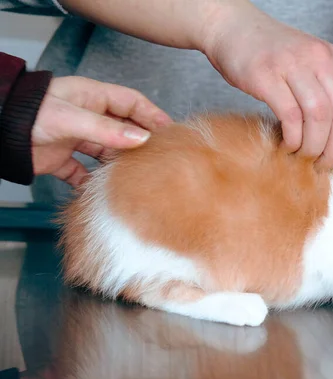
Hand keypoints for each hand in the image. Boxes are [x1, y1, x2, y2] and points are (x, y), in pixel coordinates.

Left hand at [32, 76, 171, 185]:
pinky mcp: (61, 160)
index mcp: (92, 97)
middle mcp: (87, 117)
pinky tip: (103, 191)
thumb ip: (107, 129)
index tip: (169, 131)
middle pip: (122, 129)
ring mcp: (75, 138)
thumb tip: (141, 138)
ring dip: (119, 164)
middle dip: (139, 142)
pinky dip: (92, 183)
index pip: (131, 102)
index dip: (152, 115)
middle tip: (158, 157)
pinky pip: (83, 173)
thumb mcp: (71, 118)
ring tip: (137, 176)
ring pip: (106, 152)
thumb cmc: (28, 114)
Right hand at [202, 2, 332, 168]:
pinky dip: (293, 138)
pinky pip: (290, 116)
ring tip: (304, 156)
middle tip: (325, 164)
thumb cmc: (274, 55)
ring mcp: (293, 65)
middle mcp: (320, 59)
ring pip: (319, 117)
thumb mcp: (312, 64)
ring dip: (314, 146)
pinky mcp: (266, 76)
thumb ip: (330, 91)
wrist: (234, 28)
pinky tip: (287, 145)